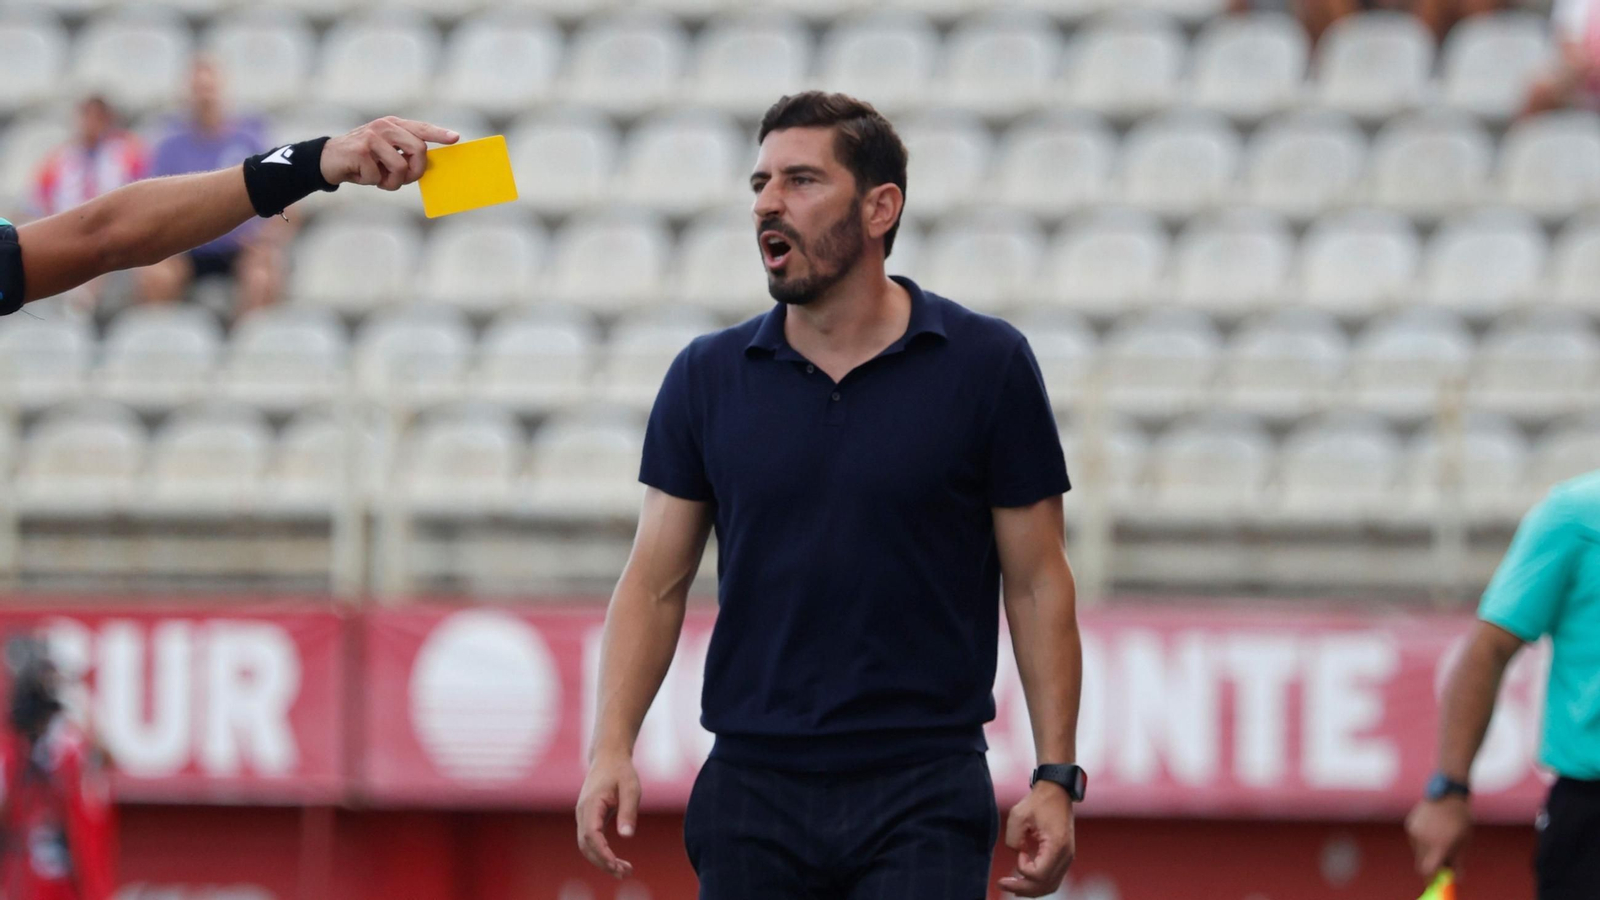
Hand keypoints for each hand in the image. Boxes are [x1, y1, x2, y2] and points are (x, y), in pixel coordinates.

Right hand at [320, 116, 459, 191]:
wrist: (328, 160)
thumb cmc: (363, 160)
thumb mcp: (385, 154)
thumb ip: (404, 154)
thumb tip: (426, 165)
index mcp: (393, 126)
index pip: (421, 129)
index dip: (439, 134)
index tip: (455, 138)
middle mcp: (384, 127)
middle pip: (419, 150)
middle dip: (415, 171)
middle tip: (402, 180)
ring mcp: (372, 137)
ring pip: (401, 167)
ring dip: (391, 182)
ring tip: (377, 178)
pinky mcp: (361, 150)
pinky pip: (379, 177)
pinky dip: (372, 182)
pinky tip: (360, 174)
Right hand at [575, 751, 640, 879]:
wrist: (608, 757)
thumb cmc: (621, 771)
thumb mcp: (631, 788)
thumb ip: (628, 811)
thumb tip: (627, 836)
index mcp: (591, 804)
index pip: (592, 835)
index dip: (602, 853)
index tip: (616, 865)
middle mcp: (582, 812)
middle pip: (586, 845)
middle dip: (603, 862)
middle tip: (625, 873)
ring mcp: (583, 816)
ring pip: (586, 846)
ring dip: (602, 861)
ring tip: (624, 871)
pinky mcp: (588, 819)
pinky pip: (590, 841)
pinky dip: (601, 854)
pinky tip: (616, 861)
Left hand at [998, 782, 1074, 897]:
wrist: (1057, 792)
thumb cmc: (1038, 802)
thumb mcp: (1018, 815)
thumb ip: (1013, 839)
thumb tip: (1017, 854)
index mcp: (1057, 845)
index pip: (1039, 874)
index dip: (1023, 868)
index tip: (1019, 850)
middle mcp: (1066, 855)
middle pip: (1045, 885)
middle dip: (1022, 888)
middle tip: (1002, 884)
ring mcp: (1067, 858)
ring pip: (1050, 886)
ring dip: (1030, 889)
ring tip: (1011, 886)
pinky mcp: (1063, 857)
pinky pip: (1052, 878)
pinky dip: (1038, 884)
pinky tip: (1023, 881)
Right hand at [1406, 797, 1471, 877]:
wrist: (1447, 793)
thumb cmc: (1460, 818)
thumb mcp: (1463, 840)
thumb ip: (1457, 860)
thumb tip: (1455, 877)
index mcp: (1439, 844)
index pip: (1428, 870)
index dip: (1431, 878)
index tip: (1437, 881)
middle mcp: (1423, 839)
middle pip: (1421, 863)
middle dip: (1430, 866)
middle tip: (1441, 863)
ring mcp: (1415, 831)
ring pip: (1418, 852)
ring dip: (1427, 853)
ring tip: (1439, 839)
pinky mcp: (1410, 825)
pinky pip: (1415, 841)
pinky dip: (1422, 842)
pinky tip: (1433, 830)